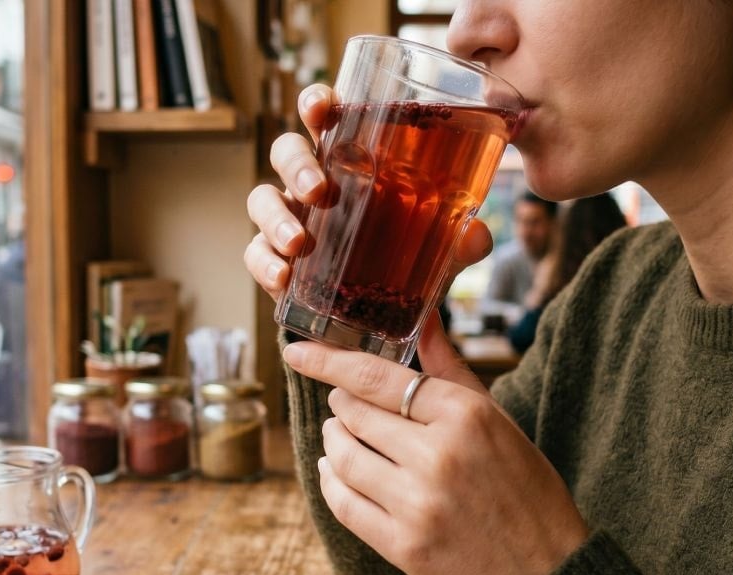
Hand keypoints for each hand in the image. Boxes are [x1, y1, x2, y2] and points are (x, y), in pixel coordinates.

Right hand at [244, 85, 494, 298]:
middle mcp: (311, 182)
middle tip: (320, 190)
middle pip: (286, 151)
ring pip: (261, 199)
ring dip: (276, 217)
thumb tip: (478, 235)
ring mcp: (288, 218)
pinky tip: (283, 277)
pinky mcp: (273, 257)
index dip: (316, 103)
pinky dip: (264, 263)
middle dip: (296, 165)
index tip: (321, 108)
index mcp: (347, 160)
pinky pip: (254, 252)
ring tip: (299, 243)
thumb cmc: (400, 259)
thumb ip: (457, 240)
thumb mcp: (435, 247)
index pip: (325, 117)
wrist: (372, 313)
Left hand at [282, 314, 589, 574]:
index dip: (327, 361)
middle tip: (343, 403)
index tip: (297, 352)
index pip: (375, 377)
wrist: (548, 567)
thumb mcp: (495, 416)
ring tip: (339, 434)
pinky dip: (330, 481)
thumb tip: (420, 318)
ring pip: (341, 456)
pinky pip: (342, 503)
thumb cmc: (523, 484)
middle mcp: (438, 455)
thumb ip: (448, 367)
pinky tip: (335, 471)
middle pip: (353, 414)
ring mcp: (418, 504)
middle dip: (340, 404)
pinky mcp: (403, 546)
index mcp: (465, 415)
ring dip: (332, 440)